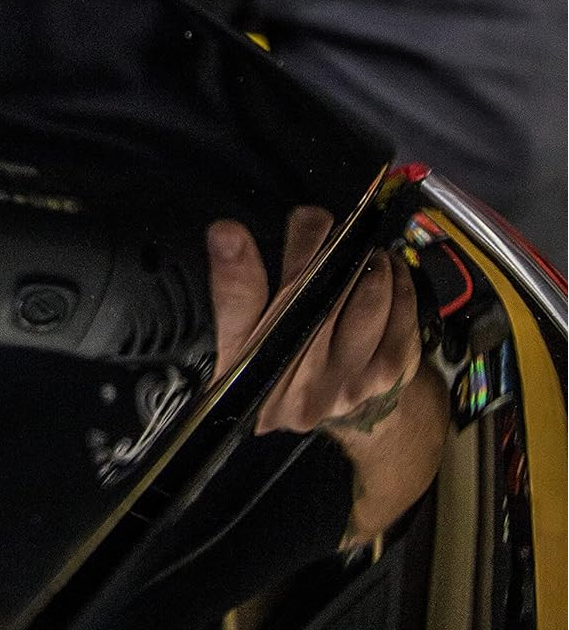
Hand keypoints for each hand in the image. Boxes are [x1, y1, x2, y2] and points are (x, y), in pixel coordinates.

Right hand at [207, 208, 420, 435]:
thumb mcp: (243, 335)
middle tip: (313, 218)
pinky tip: (388, 268)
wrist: (333, 410)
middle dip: (312, 244)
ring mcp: (346, 383)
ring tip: (358, 246)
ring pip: (364, 301)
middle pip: (306, 295)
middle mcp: (294, 382)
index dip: (233, 270)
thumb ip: (237, 289)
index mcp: (245, 367)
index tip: (228, 232)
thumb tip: (227, 234)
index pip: (236, 310)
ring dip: (365, 262)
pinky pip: (401, 315)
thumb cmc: (281, 362)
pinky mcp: (386, 377)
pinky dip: (398, 283)